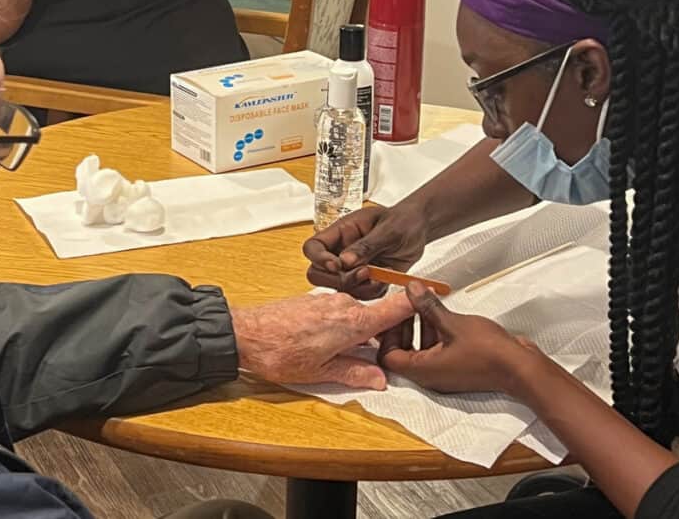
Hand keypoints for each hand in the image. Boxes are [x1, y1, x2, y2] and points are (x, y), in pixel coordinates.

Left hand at [231, 292, 414, 389]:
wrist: (245, 334)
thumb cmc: (280, 353)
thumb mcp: (322, 372)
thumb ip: (355, 372)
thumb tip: (380, 377)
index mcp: (353, 321)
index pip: (396, 308)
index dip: (416, 304)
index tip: (433, 300)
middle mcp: (344, 306)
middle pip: (379, 317)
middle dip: (387, 335)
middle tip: (389, 358)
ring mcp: (329, 302)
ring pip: (358, 316)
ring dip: (363, 334)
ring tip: (359, 356)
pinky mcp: (315, 303)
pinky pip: (341, 314)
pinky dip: (346, 328)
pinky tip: (335, 345)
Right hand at [303, 203, 428, 299]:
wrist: (418, 231)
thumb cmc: (402, 221)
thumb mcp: (388, 229)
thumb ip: (367, 245)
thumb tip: (345, 260)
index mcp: (340, 233)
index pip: (313, 247)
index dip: (318, 259)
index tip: (336, 265)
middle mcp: (340, 252)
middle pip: (317, 273)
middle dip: (339, 279)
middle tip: (363, 273)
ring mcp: (350, 269)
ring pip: (338, 288)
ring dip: (360, 287)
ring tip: (380, 274)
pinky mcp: (363, 282)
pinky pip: (359, 295)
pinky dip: (372, 292)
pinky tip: (385, 278)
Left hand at [378, 282, 539, 394]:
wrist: (521, 369)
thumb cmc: (488, 352)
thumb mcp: (452, 322)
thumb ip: (427, 306)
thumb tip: (410, 289)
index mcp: (422, 370)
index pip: (387, 357)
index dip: (387, 334)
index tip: (395, 313)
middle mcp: (430, 376)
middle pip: (402, 353)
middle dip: (404, 327)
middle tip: (410, 306)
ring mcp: (444, 373)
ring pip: (421, 350)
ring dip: (421, 328)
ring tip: (429, 307)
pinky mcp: (458, 368)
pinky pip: (438, 351)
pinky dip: (436, 334)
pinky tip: (445, 316)